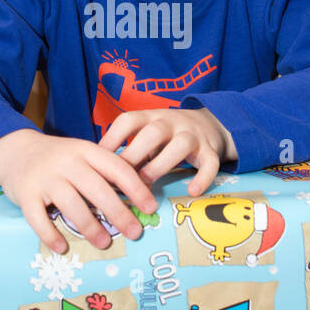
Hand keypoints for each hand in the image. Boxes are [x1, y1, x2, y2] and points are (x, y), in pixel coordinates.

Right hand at [0, 129, 156, 253]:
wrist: (15, 151)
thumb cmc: (59, 159)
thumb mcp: (83, 154)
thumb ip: (106, 170)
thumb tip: (140, 196)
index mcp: (86, 151)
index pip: (116, 167)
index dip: (136, 188)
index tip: (150, 207)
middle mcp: (67, 162)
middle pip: (97, 189)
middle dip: (119, 213)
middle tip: (134, 232)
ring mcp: (45, 178)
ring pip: (72, 205)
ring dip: (90, 227)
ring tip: (104, 243)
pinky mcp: (25, 194)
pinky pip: (38, 218)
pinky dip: (50, 235)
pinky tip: (62, 247)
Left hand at [97, 107, 234, 196]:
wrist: (210, 124)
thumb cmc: (167, 136)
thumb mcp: (147, 133)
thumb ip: (130, 149)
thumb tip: (101, 176)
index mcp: (150, 117)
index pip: (129, 120)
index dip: (112, 137)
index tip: (98, 158)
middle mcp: (171, 122)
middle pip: (154, 132)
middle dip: (136, 153)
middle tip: (121, 176)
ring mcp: (193, 135)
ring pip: (181, 144)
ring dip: (162, 163)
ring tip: (148, 182)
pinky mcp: (210, 150)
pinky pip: (210, 162)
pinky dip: (203, 177)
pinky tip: (192, 191)